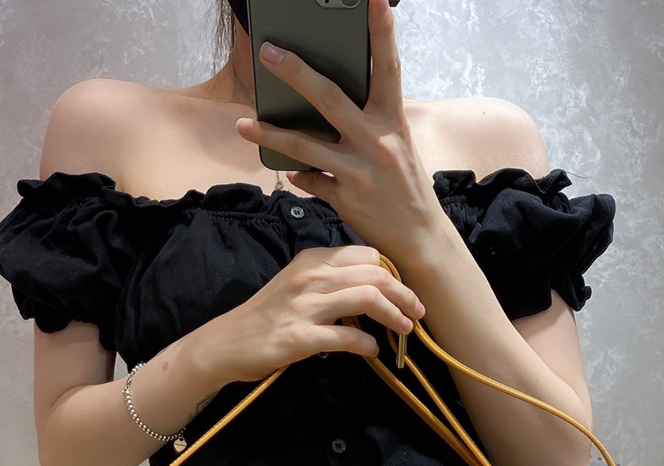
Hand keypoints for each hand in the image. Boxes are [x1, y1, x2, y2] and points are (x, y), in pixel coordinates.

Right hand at [194, 245, 423, 384]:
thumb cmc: (265, 318)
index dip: (393, 273)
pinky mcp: (300, 337)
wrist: (225, 344)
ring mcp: (304, 306)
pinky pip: (347, 336)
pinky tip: (372, 351)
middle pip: (375, 273)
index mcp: (311, 260)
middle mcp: (310, 277)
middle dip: (404, 294)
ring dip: (394, 315)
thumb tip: (370, 294)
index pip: (367, 255)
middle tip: (417, 312)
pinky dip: (367, 344)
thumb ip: (330, 283)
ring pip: (367, 298)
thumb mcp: (297, 287)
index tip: (402, 292)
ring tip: (405, 330)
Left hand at [236, 0, 437, 262]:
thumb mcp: (396, 145)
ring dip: (271, 134)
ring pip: (305, 146)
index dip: (382, 31)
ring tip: (244, 125)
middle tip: (269, 52)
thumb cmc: (405, 186)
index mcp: (393, 120)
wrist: (419, 237)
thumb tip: (328, 105)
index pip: (388, 67)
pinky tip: (289, 172)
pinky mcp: (345, 198)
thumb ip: (368, 122)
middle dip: (296, 73)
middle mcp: (376, 141)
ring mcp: (359, 171)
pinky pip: (310, 181)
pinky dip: (298, 176)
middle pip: (329, 98)